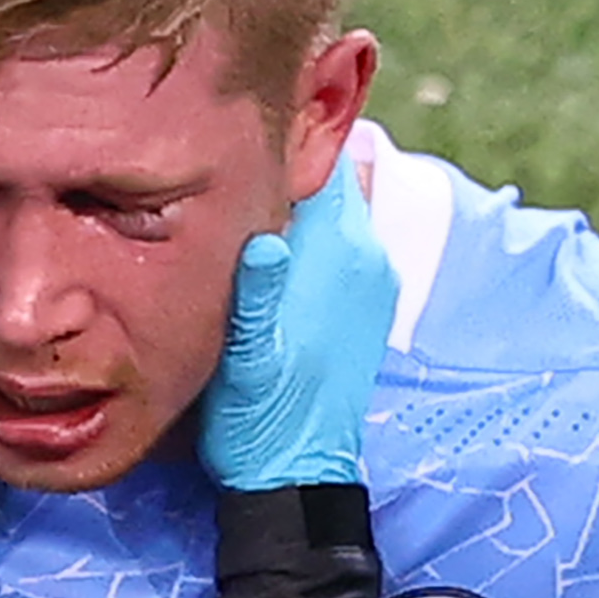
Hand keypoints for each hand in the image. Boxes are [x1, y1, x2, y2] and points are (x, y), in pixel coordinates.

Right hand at [200, 159, 397, 491]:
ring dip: (295, 196)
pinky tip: (270, 241)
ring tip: (242, 189)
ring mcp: (370, 277)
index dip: (279, 135)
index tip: (232, 121)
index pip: (319, 160)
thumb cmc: (259, 418)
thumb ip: (257, 294)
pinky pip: (339, 238)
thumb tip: (265, 239)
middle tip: (227, 149)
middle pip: (328, 175)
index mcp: (337, 255)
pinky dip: (309, 228)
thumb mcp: (245, 357)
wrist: (295, 475)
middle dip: (285, 160)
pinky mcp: (366, 300)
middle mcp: (365, 254)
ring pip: (334, 205)